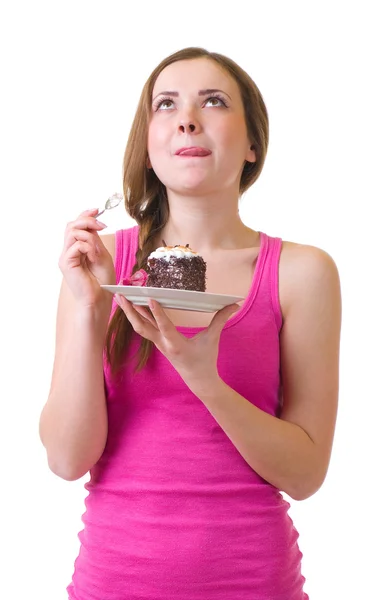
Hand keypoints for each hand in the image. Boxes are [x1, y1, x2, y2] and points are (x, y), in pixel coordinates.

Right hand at [59, 208, 115, 306]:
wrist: (99, 299)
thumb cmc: (102, 281)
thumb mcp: (102, 254)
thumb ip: (94, 239)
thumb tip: (92, 223)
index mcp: (77, 249)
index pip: (76, 226)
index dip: (85, 215)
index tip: (98, 209)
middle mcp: (69, 251)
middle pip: (71, 225)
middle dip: (87, 220)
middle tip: (102, 225)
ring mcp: (66, 257)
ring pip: (72, 232)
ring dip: (90, 236)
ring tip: (99, 249)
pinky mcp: (66, 262)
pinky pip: (77, 245)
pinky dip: (89, 247)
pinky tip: (95, 257)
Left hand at [114, 296, 238, 390]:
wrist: (198, 380)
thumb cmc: (205, 359)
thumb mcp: (212, 339)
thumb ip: (221, 320)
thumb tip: (234, 305)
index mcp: (177, 345)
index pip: (165, 326)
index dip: (157, 313)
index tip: (150, 299)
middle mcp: (164, 344)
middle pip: (142, 327)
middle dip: (131, 311)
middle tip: (121, 295)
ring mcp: (158, 344)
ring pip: (139, 327)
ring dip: (128, 312)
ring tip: (119, 297)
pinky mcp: (158, 342)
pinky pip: (143, 328)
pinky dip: (135, 316)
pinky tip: (129, 306)